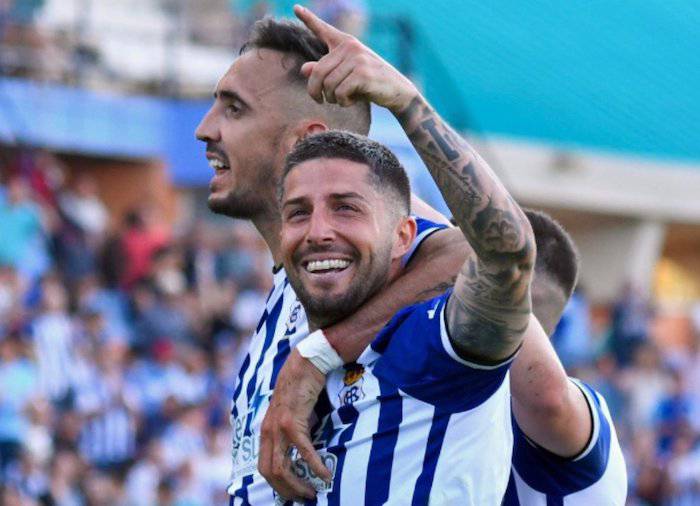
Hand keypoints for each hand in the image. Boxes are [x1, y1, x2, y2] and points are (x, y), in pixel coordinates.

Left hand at [258, 348, 330, 500]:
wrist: (304, 364)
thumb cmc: (300, 388)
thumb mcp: (290, 414)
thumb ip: (290, 432)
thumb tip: (302, 453)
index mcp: (265, 431)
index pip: (264, 467)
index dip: (277, 485)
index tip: (293, 492)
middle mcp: (267, 432)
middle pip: (270, 473)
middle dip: (287, 490)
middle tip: (305, 497)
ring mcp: (278, 427)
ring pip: (282, 467)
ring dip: (298, 484)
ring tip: (313, 492)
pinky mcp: (292, 422)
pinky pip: (303, 451)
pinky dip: (314, 466)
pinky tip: (325, 475)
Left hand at [294, 4, 417, 113]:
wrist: (398, 91)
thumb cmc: (369, 84)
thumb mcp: (345, 76)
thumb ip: (325, 72)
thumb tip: (304, 69)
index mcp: (345, 43)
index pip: (324, 30)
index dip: (309, 19)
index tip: (295, 8)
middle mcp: (351, 47)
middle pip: (318, 72)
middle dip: (315, 91)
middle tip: (319, 100)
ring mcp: (358, 58)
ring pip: (328, 84)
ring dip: (331, 98)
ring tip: (341, 99)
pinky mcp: (363, 73)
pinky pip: (340, 92)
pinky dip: (342, 102)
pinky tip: (351, 101)